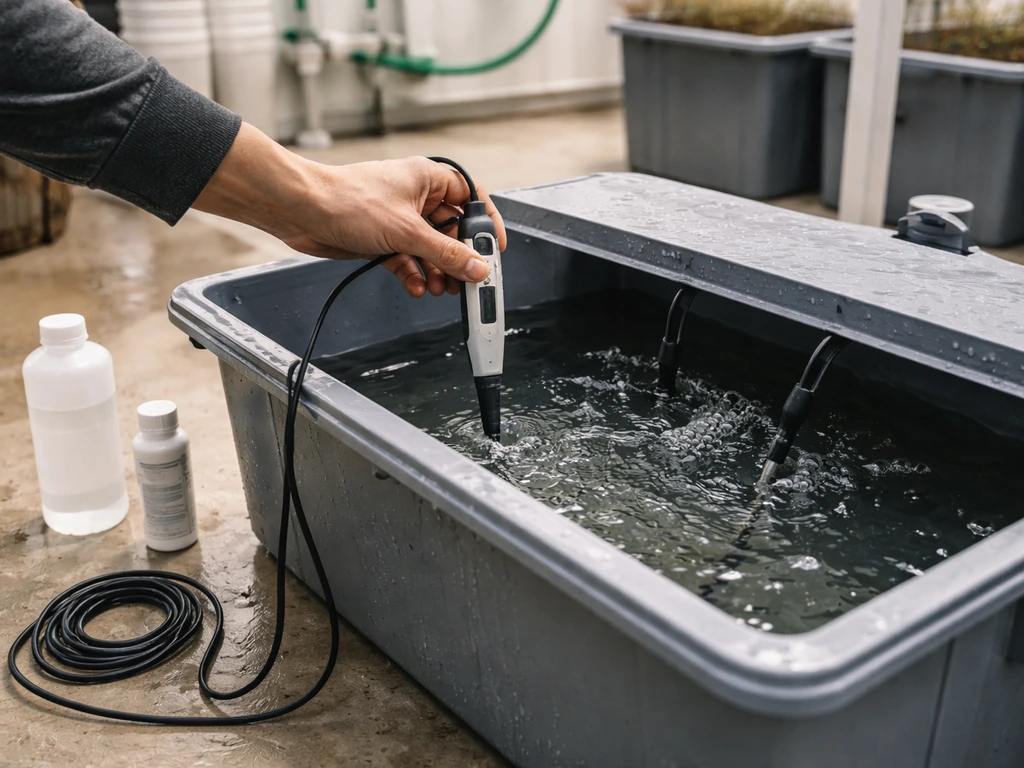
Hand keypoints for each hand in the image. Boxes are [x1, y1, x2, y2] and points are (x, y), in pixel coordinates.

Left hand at [193, 123, 507, 297]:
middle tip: (467, 279)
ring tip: (440, 287)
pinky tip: (416, 285)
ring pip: (430, 248)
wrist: (301, 211)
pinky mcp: (382, 239)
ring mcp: (399, 219)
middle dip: (458, 257)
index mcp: (428, 179)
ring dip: (437, 270)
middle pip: (452, 229)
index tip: (494, 249)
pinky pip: (408, 259)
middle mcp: (416, 197)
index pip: (471, 198)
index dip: (486, 223)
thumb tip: (478, 267)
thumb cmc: (346, 200)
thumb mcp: (407, 232)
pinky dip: (414, 273)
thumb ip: (447, 253)